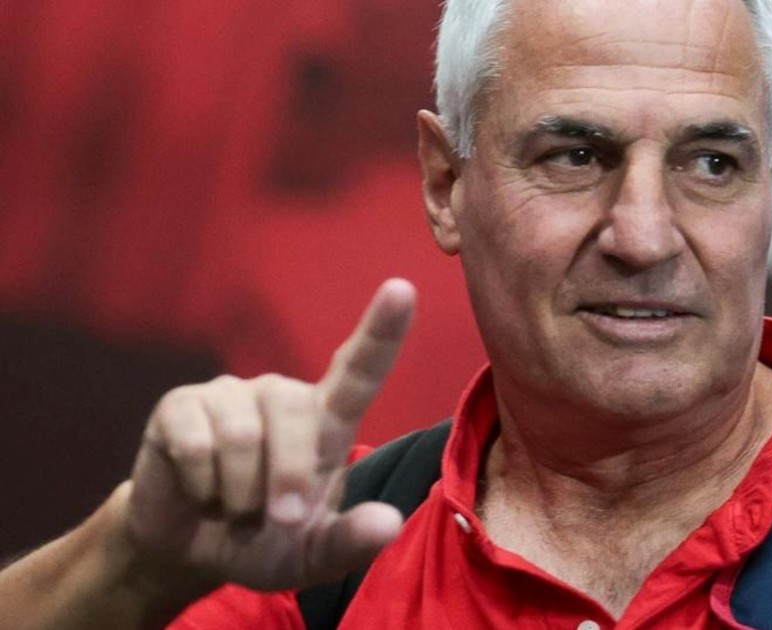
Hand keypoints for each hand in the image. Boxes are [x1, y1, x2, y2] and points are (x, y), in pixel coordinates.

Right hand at [124, 279, 414, 591]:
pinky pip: (196, 444)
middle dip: (287, 479)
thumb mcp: (314, 556)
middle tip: (278, 519)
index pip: (360, 370)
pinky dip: (200, 485)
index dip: (381, 330)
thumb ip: (351, 542)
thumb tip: (387, 523)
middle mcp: (282, 395)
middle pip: (295, 419)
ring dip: (239, 492)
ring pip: (242, 437)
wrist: (190, 549)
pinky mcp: (180, 405)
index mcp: (327, 422)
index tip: (403, 288)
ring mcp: (230, 394)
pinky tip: (200, 490)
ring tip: (235, 505)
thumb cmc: (266, 542)